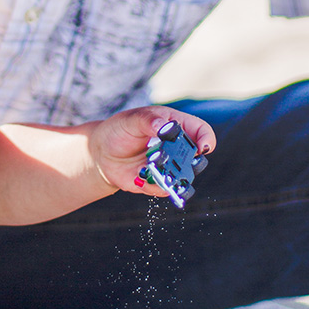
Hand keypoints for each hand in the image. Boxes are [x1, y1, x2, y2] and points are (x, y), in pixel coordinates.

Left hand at [89, 105, 216, 195]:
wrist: (102, 151)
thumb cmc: (121, 129)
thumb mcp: (133, 119)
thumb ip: (149, 121)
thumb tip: (163, 127)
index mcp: (177, 126)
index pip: (201, 131)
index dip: (206, 139)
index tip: (201, 148)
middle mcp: (177, 148)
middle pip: (197, 159)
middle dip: (191, 163)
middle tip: (177, 161)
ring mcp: (168, 166)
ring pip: (183, 178)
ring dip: (172, 178)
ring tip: (155, 171)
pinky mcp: (156, 182)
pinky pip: (162, 189)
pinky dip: (153, 186)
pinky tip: (139, 176)